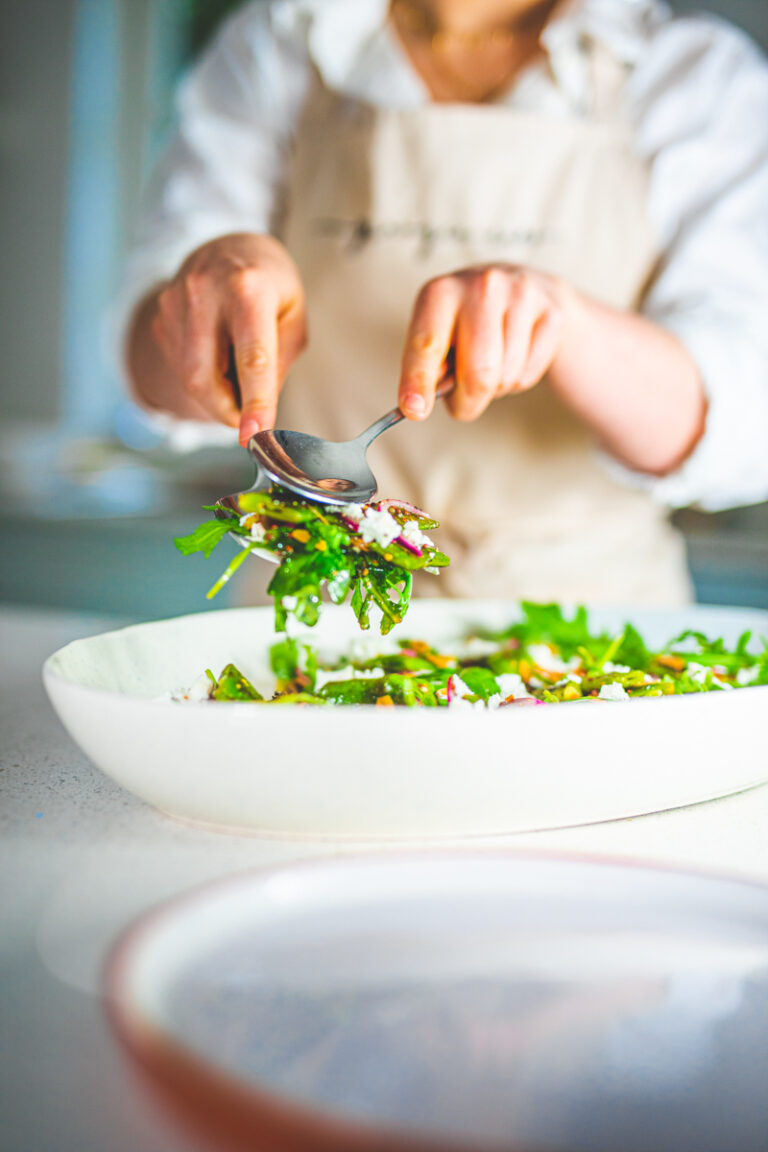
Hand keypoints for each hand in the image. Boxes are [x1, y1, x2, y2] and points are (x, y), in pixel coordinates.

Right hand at [149, 234, 305, 443]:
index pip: (252, 358)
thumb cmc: (271, 286)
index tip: (254, 434)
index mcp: (248, 289)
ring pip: (189, 377)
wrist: (232, 249)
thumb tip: (258, 413)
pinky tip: (218, 356)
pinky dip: (202, 376)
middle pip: (205, 377)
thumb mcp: (293, 318)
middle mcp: (205, 291)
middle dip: (226, 412)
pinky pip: (179, 364)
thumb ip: (279, 364)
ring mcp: (175, 301)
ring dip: (215, 396)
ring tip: (237, 379)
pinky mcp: (161, 314)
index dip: (254, 401)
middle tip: (248, 421)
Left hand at [398, 266, 565, 420]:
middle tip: (463, 403)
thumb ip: (428, 366)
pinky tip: (515, 356)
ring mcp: (521, 296)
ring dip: (494, 389)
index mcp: (442, 292)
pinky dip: (517, 380)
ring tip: (492, 364)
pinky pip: (529, 375)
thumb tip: (419, 402)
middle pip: (478, 373)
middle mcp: (482, 286)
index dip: (418, 380)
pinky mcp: (552, 313)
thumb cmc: (469, 323)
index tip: (414, 410)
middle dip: (468, 401)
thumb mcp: (439, 334)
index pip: (427, 344)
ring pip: (506, 378)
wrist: (526, 291)